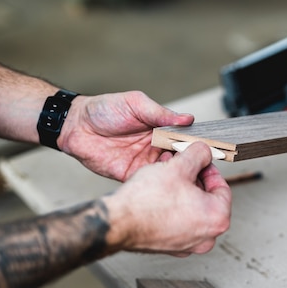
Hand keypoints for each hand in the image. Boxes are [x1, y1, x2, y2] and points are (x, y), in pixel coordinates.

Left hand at [58, 91, 193, 180]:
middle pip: (180, 158)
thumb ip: (161, 113)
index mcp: (159, 128)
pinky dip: (159, 183)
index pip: (184, 138)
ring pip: (168, 172)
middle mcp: (155, 146)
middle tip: (203, 165)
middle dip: (192, 163)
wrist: (76, 126)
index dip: (197, 144)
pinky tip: (167, 180)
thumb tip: (188, 118)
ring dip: (178, 173)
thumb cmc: (104, 110)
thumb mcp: (136, 104)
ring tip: (186, 172)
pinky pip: (149, 181)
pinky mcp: (131, 174)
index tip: (210, 148)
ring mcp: (144, 162)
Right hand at [102, 142, 231, 256]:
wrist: (118, 222)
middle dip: (192, 179)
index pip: (223, 187)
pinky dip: (172, 208)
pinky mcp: (171, 247)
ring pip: (192, 210)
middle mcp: (207, 237)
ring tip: (166, 177)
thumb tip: (204, 152)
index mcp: (218, 218)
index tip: (199, 161)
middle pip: (207, 199)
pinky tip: (158, 195)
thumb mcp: (179, 167)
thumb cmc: (147, 201)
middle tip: (180, 166)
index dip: (208, 169)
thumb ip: (198, 155)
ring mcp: (188, 245)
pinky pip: (178, 222)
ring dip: (181, 191)